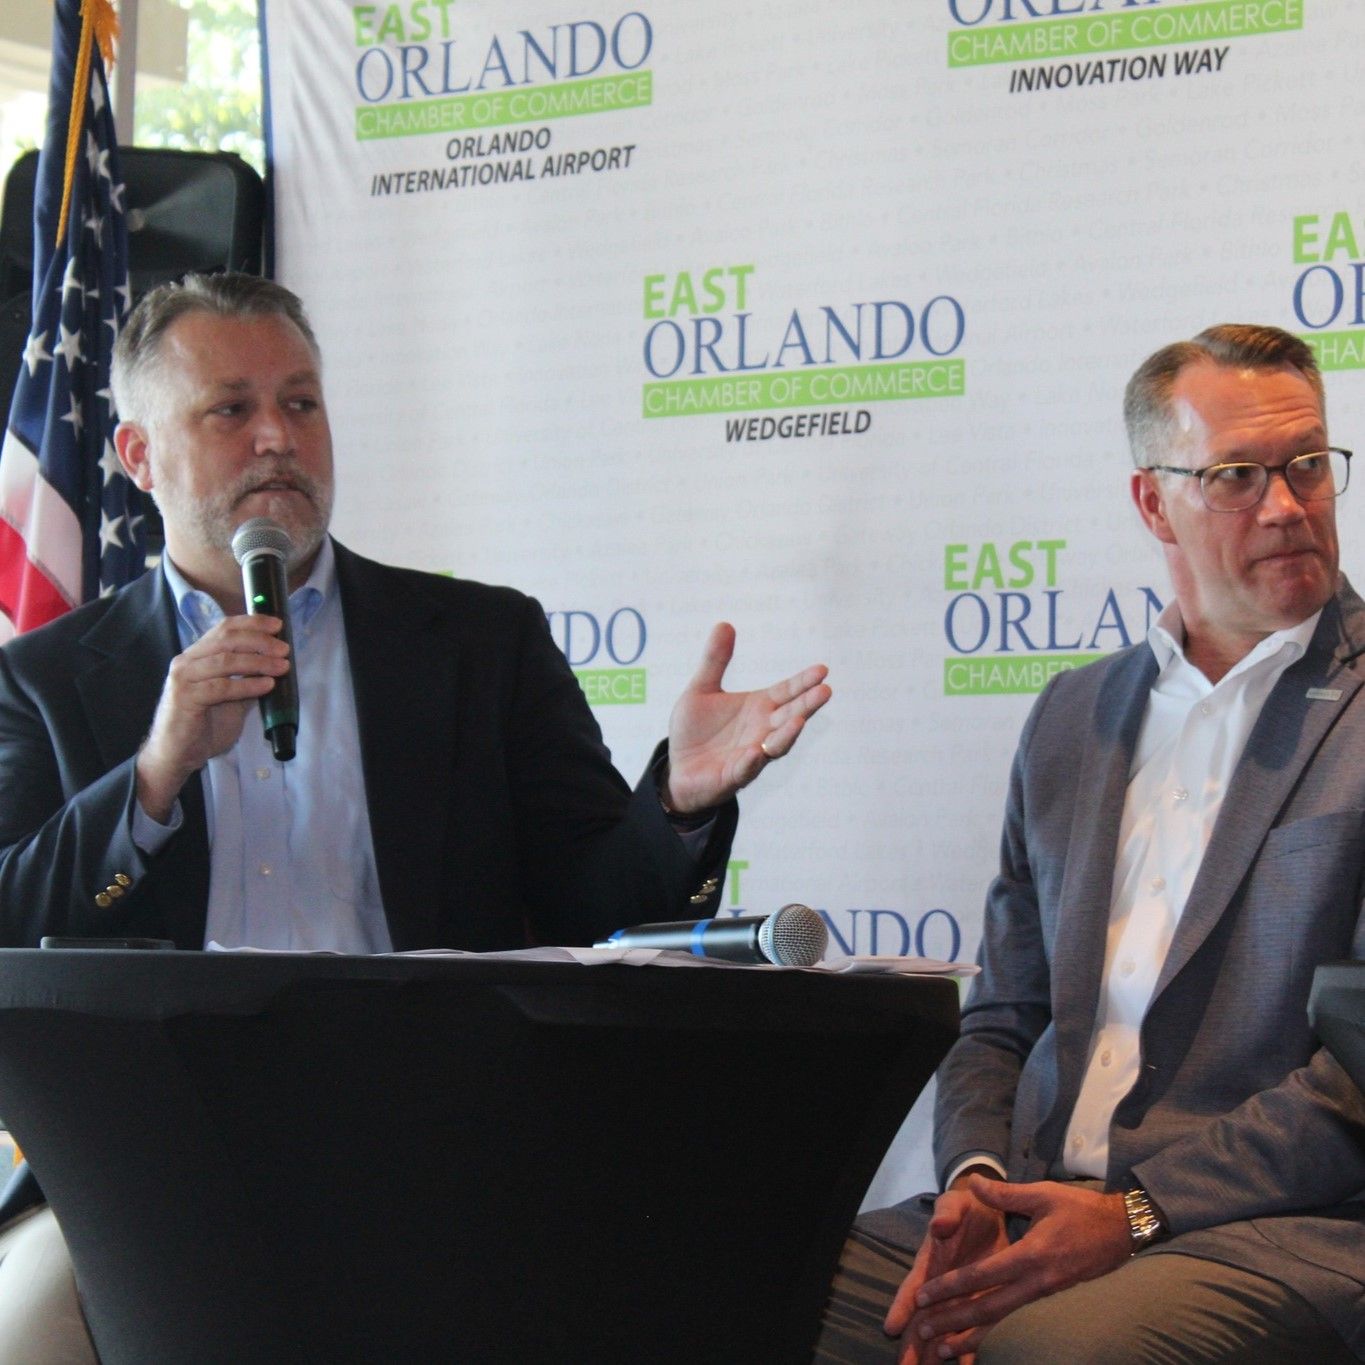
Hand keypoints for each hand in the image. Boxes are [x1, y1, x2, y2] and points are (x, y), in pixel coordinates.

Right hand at [135, 615, 290, 821]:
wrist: (177, 755)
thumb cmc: (203, 727)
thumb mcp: (233, 698)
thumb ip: (247, 679)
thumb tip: (275, 664)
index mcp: (197, 656)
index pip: (224, 629)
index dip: (252, 623)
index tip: (277, 624)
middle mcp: (187, 661)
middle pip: (226, 639)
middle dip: (259, 640)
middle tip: (284, 648)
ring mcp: (183, 678)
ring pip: (225, 660)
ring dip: (258, 661)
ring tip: (282, 666)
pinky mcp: (185, 697)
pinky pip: (221, 687)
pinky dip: (247, 685)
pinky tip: (267, 685)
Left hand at [662, 622, 829, 814]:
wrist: (677, 769)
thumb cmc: (695, 731)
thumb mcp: (701, 689)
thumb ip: (714, 660)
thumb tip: (724, 623)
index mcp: (759, 707)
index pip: (787, 692)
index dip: (803, 682)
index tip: (822, 670)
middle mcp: (762, 730)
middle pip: (790, 716)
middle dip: (807, 705)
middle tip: (825, 691)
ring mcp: (752, 755)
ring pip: (776, 745)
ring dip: (788, 734)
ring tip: (799, 721)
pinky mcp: (733, 776)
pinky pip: (745, 770)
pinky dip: (752, 762)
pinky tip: (756, 752)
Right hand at [883, 1181, 1007, 1364]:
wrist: (987, 1212)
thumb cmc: (965, 1207)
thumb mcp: (955, 1205)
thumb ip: (946, 1215)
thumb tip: (938, 1226)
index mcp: (931, 1263)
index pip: (913, 1288)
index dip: (902, 1307)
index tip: (891, 1328)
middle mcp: (939, 1286)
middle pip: (921, 1319)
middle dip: (912, 1344)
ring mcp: (957, 1298)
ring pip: (942, 1331)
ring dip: (935, 1353)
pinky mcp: (978, 1302)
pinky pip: (971, 1331)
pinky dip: (967, 1350)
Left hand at [904, 1177, 1131, 1360]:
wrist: (1121, 1232)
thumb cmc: (1080, 1210)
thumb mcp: (1043, 1195)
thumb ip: (1005, 1194)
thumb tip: (972, 1183)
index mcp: (1032, 1255)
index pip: (983, 1276)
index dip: (951, 1287)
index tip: (924, 1295)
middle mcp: (1036, 1282)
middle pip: (988, 1309)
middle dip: (953, 1321)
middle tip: (923, 1331)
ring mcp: (1044, 1293)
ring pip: (1002, 1319)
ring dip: (971, 1334)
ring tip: (942, 1349)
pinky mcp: (1049, 1296)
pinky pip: (1015, 1316)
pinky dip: (993, 1331)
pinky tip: (976, 1339)